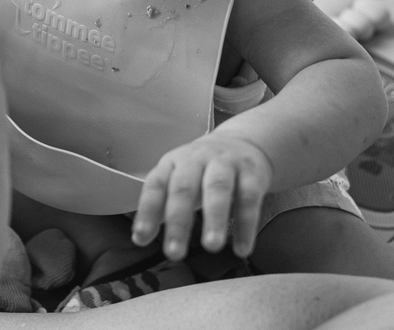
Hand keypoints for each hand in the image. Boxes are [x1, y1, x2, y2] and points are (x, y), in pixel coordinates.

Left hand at [131, 132, 272, 260]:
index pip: (156, 185)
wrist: (244, 141)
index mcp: (173, 162)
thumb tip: (141, 237)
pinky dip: (245, 226)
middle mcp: (197, 159)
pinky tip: (241, 248)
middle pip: (184, 187)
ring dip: (214, 218)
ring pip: (217, 188)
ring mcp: (225, 163)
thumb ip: (162, 205)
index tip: (141, 238)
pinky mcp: (252, 172)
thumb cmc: (203, 169)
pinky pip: (249, 199)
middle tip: (174, 252)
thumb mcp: (179, 178)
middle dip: (178, 221)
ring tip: (211, 246)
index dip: (147, 211)